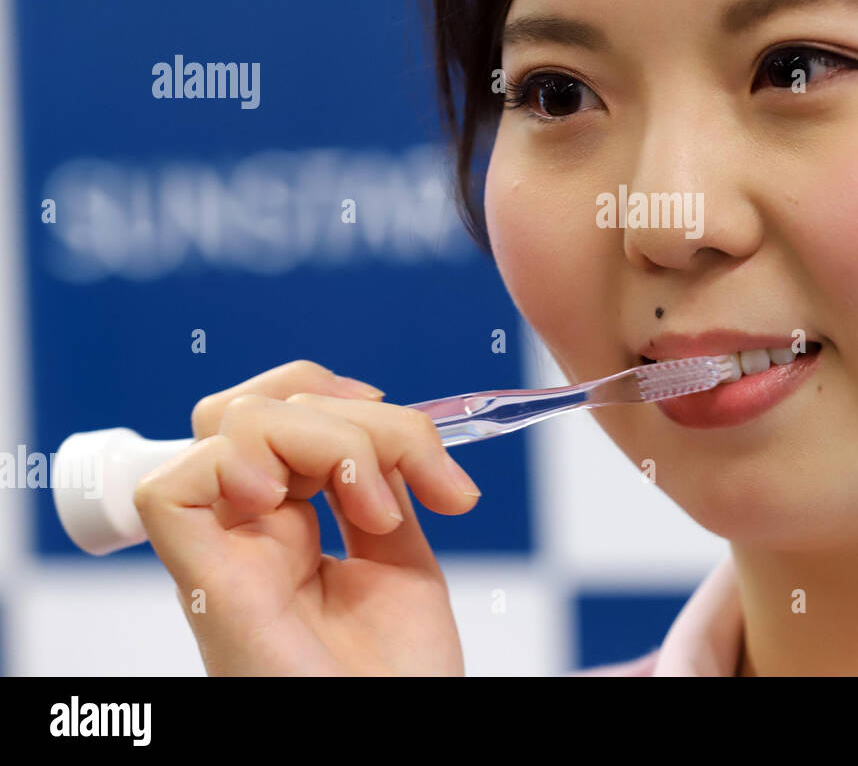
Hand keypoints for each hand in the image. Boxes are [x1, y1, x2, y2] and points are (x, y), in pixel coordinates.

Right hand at [133, 360, 479, 674]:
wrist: (396, 733)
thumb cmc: (398, 678)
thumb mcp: (402, 560)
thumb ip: (382, 487)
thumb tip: (385, 427)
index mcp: (294, 523)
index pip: (278, 408)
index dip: (336, 394)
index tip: (413, 439)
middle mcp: (250, 531)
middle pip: (261, 404)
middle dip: (355, 417)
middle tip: (417, 483)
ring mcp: (225, 552)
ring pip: (234, 424)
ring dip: (329, 440)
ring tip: (377, 514)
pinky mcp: (205, 582)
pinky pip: (172, 486)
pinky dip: (237, 465)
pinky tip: (293, 505)